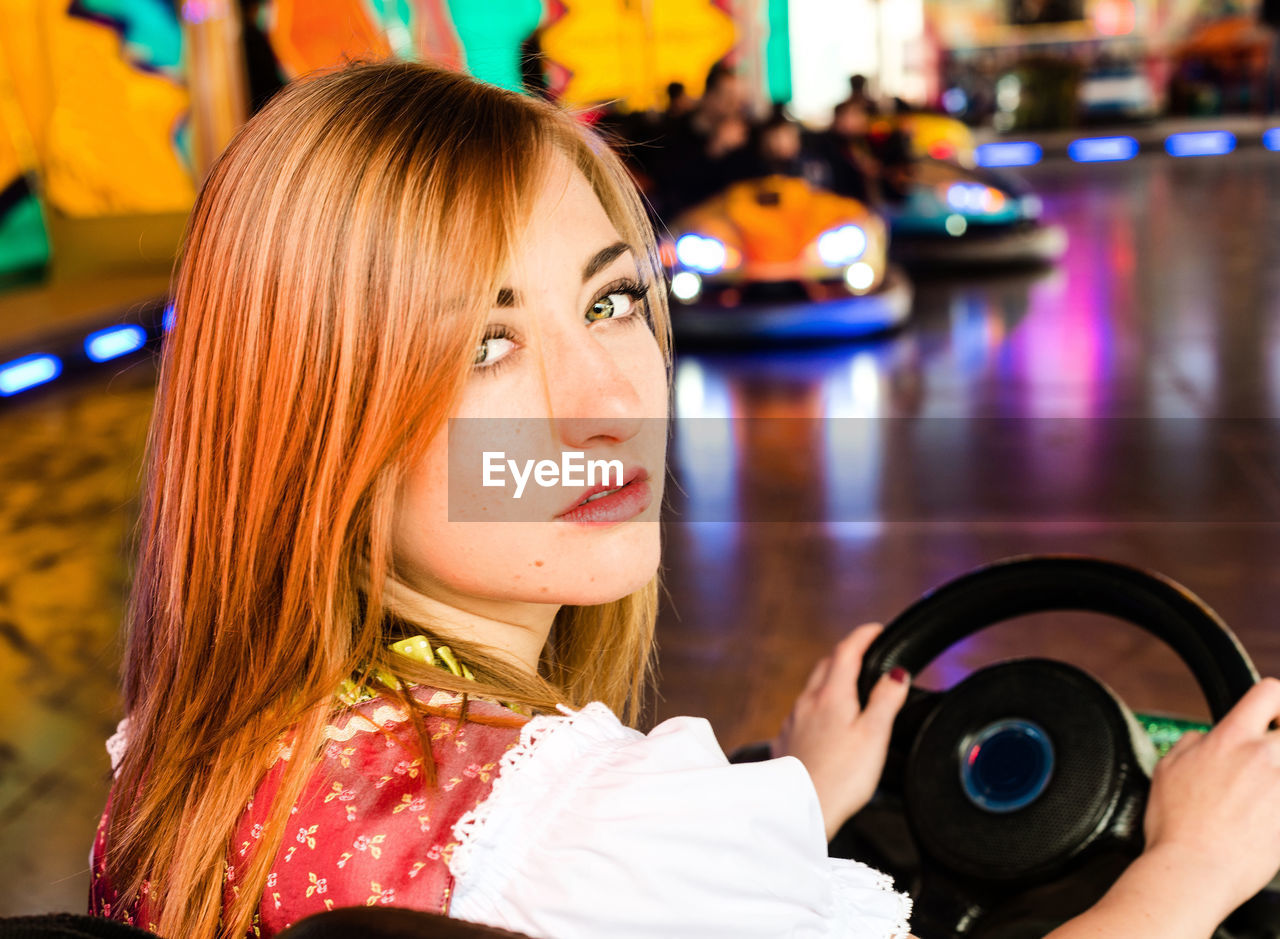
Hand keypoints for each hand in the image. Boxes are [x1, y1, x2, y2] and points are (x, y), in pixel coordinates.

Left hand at [771, 623, 910, 839]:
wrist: (801, 808)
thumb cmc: (841, 778)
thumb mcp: (874, 736)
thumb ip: (886, 700)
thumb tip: (897, 673)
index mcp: (831, 696)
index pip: (846, 651)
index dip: (863, 635)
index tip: (876, 629)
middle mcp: (807, 703)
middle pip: (826, 666)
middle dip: (846, 655)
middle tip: (865, 655)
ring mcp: (793, 721)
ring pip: (812, 689)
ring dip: (830, 680)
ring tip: (848, 687)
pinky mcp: (786, 741)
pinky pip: (802, 713)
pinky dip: (817, 707)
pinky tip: (825, 722)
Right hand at [1141, 677, 1279, 917]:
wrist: (1194, 870)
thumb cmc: (1176, 826)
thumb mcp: (1166, 770)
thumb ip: (1191, 744)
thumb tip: (1204, 737)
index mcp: (1230, 739)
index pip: (1269, 693)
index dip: (1276, 702)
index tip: (1273, 717)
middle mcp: (1262, 758)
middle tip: (1274, 760)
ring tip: (1266, 793)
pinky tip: (1267, 819)